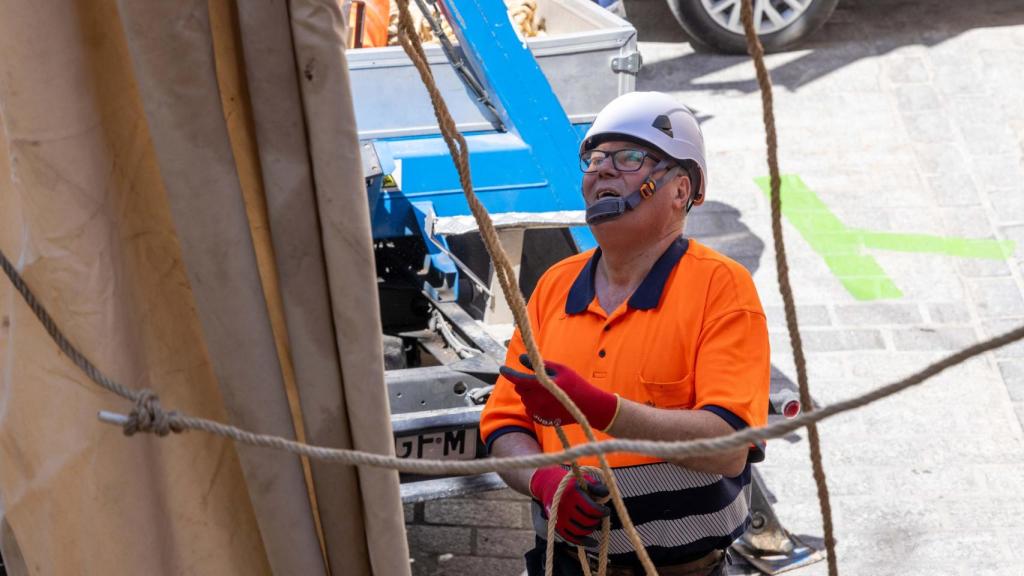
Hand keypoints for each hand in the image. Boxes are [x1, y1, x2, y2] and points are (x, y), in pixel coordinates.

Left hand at [499, 354, 618, 430]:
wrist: (590, 407)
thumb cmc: (576, 384)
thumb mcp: (560, 369)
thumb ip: (540, 364)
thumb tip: (522, 358)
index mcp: (541, 386)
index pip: (518, 379)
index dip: (508, 373)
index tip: (502, 368)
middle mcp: (538, 401)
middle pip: (520, 389)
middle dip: (524, 383)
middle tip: (538, 379)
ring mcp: (539, 412)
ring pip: (525, 400)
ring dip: (529, 394)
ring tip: (546, 391)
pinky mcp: (542, 420)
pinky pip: (530, 410)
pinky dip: (533, 405)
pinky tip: (546, 402)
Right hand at [530, 466, 609, 544]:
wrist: (549, 486)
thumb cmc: (572, 483)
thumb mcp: (584, 480)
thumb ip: (596, 487)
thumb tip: (607, 494)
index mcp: (572, 494)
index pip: (591, 509)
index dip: (602, 512)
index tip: (606, 510)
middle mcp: (564, 507)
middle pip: (587, 521)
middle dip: (597, 520)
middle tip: (599, 516)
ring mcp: (560, 519)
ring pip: (580, 531)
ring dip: (591, 528)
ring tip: (594, 522)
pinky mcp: (557, 527)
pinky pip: (572, 538)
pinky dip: (584, 542)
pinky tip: (594, 543)